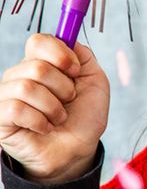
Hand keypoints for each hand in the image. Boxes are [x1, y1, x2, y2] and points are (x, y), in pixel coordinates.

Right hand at [0, 34, 108, 183]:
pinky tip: (45, 128)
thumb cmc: (84, 117)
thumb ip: (82, 56)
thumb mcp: (94, 82)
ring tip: (58, 117)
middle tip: (68, 101)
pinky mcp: (1, 118)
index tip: (75, 71)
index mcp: (40, 64)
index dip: (60, 53)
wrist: (79, 150)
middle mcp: (19, 76)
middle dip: (63, 87)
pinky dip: (40, 121)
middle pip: (37, 66)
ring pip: (27, 87)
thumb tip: (68, 38)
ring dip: (53, 107)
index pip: (38, 41)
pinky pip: (16, 109)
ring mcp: (7, 96)